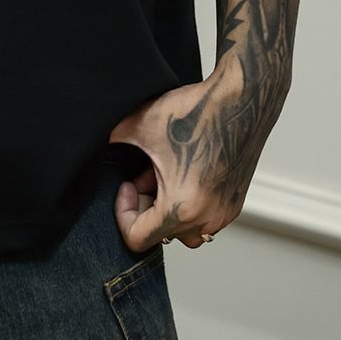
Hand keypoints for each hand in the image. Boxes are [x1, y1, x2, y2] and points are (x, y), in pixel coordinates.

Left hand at [108, 60, 262, 254]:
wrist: (242, 100)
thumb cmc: (197, 113)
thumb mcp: (141, 125)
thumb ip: (113, 141)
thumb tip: (98, 146)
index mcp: (180, 209)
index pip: (137, 238)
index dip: (123, 212)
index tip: (126, 185)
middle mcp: (206, 219)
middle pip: (161, 234)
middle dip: (146, 205)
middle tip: (144, 173)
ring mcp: (224, 213)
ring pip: (183, 229)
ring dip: (168, 207)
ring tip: (165, 172)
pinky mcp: (235, 203)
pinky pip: (204, 218)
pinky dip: (189, 203)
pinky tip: (185, 170)